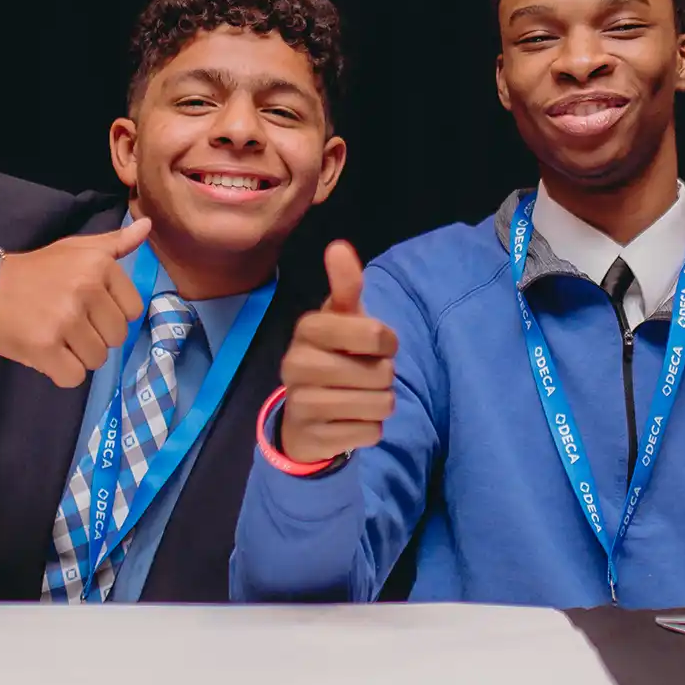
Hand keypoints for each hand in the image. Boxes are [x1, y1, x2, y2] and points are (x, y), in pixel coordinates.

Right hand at [0, 218, 150, 387]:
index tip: (86, 307)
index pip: (132, 310)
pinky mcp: (45, 347)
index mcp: (99, 265)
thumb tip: (148, 226)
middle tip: (67, 323)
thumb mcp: (75, 249)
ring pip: (97, 359)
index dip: (110, 314)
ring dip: (78, 356)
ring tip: (55, 337)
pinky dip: (61, 372)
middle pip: (117, 338)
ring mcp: (65, 319)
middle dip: (95, 337)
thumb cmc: (34, 270)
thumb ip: (114, 243)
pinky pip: (74, 377)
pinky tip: (46, 354)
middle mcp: (86, 289)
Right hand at [276, 242, 398, 462]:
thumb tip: (338, 246)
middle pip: (381, 373)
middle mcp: (297, 364)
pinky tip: (350, 421)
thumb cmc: (333, 354)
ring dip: (380, 403)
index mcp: (307, 329)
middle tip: (363, 375)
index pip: (374, 333)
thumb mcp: (341, 319)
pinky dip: (370, 429)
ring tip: (359, 397)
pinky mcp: (314, 437)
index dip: (387, 341)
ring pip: (380, 405)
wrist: (304, 414)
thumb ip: (346, 285)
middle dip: (383, 376)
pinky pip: (370, 433)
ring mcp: (302, 404)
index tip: (377, 345)